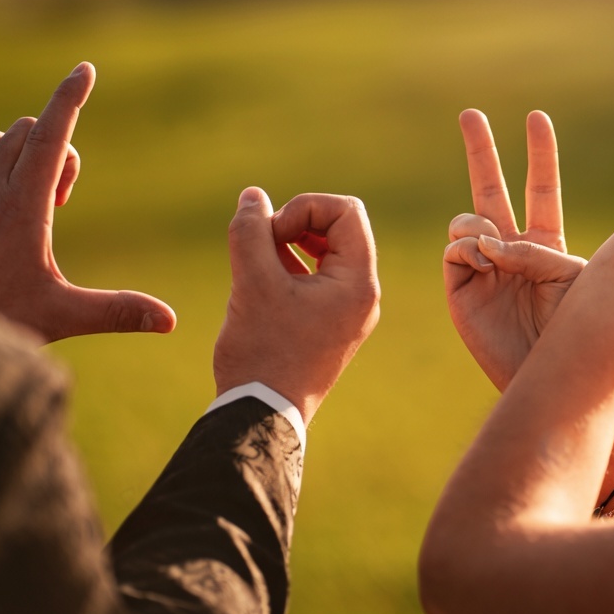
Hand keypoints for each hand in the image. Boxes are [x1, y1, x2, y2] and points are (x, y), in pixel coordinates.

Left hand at [0, 63, 176, 342]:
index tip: (86, 69)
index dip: (71, 97)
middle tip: (61, 202)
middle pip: (29, 131)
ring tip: (30, 198)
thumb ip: (118, 311)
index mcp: (24, 203)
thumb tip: (170, 320)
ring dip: (17, 151)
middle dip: (58, 150)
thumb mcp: (62, 316)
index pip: (53, 133)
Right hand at [214, 189, 379, 423]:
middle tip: (262, 243)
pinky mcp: (329, 324)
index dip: (304, 208)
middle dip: (296, 223)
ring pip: (326, 251)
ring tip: (257, 260)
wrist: (262, 417)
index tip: (270, 233)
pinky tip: (259, 277)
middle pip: (340, 227)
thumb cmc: (262, 353)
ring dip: (290, 243)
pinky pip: (317, 277)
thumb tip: (253, 196)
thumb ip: (251, 231)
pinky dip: (289, 266)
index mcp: (359, 283)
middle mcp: (362, 295)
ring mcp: (347, 311)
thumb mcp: (252, 282)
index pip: (346, 211)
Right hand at [443, 110, 585, 389]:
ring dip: (479, 224)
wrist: (552, 375)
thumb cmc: (575, 330)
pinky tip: (483, 263)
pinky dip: (468, 248)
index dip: (539, 154)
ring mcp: (481, 268)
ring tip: (492, 249)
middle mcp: (509, 250)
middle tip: (469, 113)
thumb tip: (486, 242)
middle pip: (492, 189)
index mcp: (544, 244)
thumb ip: (535, 250)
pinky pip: (454, 249)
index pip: (540, 189)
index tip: (536, 117)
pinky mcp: (460, 289)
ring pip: (466, 219)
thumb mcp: (571, 278)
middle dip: (481, 150)